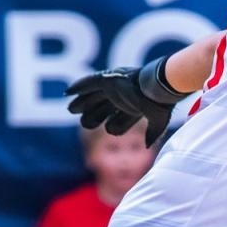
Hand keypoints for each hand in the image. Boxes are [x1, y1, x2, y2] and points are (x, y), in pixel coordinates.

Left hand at [66, 57, 185, 143]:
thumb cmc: (159, 102)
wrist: (157, 85)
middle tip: (85, 124)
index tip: (111, 130)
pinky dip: (78, 86)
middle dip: (93, 117)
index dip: (115, 127)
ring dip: (81, 103)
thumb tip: (147, 146)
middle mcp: (122, 97)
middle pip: (103, 109)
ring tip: (70, 109)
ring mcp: (114, 88)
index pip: (120, 120)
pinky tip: (67, 92)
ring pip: (93, 97)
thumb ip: (153, 133)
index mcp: (134, 107)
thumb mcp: (158, 121)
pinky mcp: (107, 79)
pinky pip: (88, 83)